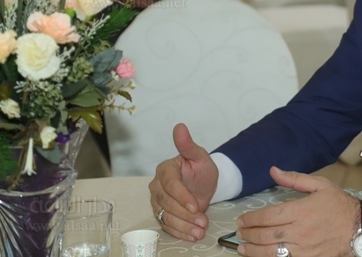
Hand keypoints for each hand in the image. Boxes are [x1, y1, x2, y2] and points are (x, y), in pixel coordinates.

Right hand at [149, 124, 218, 241]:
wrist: (204, 184)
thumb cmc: (201, 169)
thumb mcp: (200, 156)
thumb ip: (188, 145)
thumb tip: (180, 126)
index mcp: (165, 169)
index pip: (171, 185)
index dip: (182, 196)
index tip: (196, 205)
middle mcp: (157, 185)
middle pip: (167, 203)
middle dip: (186, 214)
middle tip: (203, 221)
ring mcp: (157, 201)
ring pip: (166, 217)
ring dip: (184, 226)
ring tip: (200, 231)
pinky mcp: (161, 214)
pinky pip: (167, 226)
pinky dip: (180, 232)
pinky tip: (192, 235)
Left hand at [235, 167, 359, 256]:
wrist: (361, 228)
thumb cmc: (341, 206)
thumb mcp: (321, 185)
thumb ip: (295, 179)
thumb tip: (273, 170)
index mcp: (302, 211)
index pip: (269, 216)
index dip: (251, 219)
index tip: (242, 219)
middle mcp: (300, 231)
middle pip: (266, 235)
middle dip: (248, 234)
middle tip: (239, 232)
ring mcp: (304, 249)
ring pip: (271, 252)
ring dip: (253, 251)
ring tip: (243, 247)